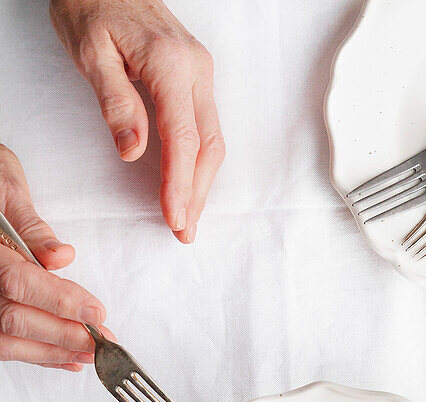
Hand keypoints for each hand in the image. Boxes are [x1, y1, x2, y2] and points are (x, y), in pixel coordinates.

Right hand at [0, 145, 110, 370]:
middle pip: (15, 319)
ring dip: (53, 351)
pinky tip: (65, 358)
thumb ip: (31, 226)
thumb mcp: (7, 187)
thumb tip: (60, 257)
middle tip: (101, 341)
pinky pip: (3, 343)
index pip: (20, 284)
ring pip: (8, 339)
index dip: (60, 302)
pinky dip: (37, 354)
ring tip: (89, 355)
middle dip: (63, 335)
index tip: (96, 313)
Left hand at [50, 0, 225, 242]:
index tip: (174, 217)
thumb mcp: (90, 51)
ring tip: (188, 218)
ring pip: (212, 139)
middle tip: (184, 231)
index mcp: (169, 63)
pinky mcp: (195, 75)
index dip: (180, 183)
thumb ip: (114, 101)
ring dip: (203, 183)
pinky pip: (206, 126)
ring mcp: (199, 71)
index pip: (181, 137)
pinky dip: (200, 161)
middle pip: (207, 145)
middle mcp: (194, 68)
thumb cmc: (90, 5)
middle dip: (198, 193)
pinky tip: (190, 183)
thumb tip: (133, 151)